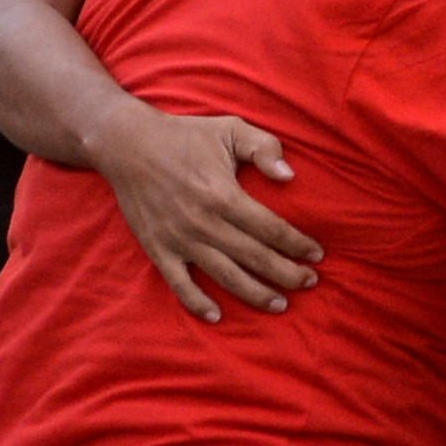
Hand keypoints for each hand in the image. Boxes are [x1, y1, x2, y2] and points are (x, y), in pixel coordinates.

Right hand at [88, 101, 317, 323]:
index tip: (317, 255)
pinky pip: (179, 284)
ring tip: (280, 305)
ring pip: (225, 276)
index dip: (297, 244)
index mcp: (224, 195)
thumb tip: (289, 177)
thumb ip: (264, 148)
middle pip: (255, 257)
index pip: (271, 229)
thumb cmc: (187, 136)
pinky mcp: (158, 249)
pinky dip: (197, 303)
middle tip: (310, 283)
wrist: (128, 145)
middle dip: (286, 273)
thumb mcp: (231, 129)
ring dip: (255, 294)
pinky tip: (217, 316)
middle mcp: (203, 223)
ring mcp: (179, 239)